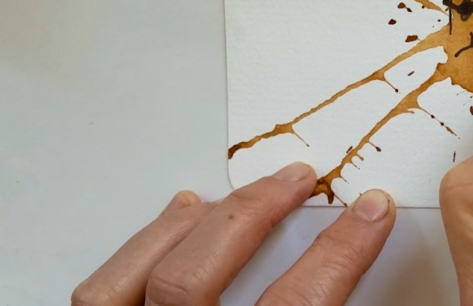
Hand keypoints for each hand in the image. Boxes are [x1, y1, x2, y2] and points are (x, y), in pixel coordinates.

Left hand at [72, 163, 395, 305]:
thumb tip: (361, 279)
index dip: (340, 254)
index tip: (368, 214)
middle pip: (200, 278)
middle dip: (257, 215)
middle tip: (297, 180)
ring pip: (141, 277)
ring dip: (193, 225)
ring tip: (235, 194)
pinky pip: (103, 292)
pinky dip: (141, 247)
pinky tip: (172, 224)